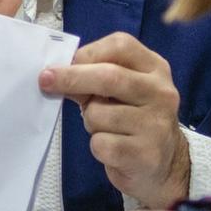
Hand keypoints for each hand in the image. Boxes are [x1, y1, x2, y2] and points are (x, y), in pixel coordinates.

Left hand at [40, 32, 189, 208]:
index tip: (65, 62)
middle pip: (109, 76)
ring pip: (99, 113)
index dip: (88, 52)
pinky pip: (101, 143)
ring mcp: (155, 124)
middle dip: (71, 78)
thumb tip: (54, 74)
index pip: (121, 46)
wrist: (165, 164)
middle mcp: (161, 92)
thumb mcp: (123, 91)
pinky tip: (112, 149)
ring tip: (105, 128)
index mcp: (155, 68)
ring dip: (90, 121)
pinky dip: (97, 146)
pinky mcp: (145, 154)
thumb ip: (95, 78)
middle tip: (45, 80)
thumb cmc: (134, 119)